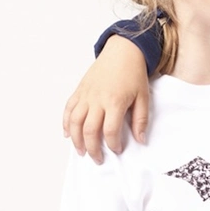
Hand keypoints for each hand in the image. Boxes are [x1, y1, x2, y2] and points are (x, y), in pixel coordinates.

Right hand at [63, 34, 149, 163]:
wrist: (122, 51)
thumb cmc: (133, 74)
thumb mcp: (143, 97)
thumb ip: (140, 120)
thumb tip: (140, 140)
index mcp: (115, 102)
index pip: (110, 131)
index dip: (113, 144)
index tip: (117, 150)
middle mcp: (97, 99)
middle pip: (89, 130)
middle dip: (93, 148)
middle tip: (98, 159)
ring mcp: (86, 95)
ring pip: (75, 121)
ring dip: (76, 139)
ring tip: (81, 151)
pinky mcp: (79, 90)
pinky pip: (69, 109)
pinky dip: (66, 123)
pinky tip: (67, 134)